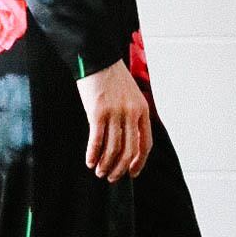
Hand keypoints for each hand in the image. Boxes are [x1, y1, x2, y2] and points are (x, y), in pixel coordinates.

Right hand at [77, 59, 152, 180]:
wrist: (97, 58)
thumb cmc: (112, 77)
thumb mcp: (131, 95)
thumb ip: (132, 115)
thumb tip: (127, 140)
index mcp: (142, 110)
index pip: (146, 143)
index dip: (139, 162)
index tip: (132, 173)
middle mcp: (131, 113)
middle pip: (129, 150)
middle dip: (120, 168)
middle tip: (111, 177)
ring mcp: (115, 113)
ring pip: (113, 148)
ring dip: (105, 164)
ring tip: (99, 171)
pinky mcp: (97, 112)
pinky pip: (97, 140)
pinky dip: (93, 154)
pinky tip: (89, 161)